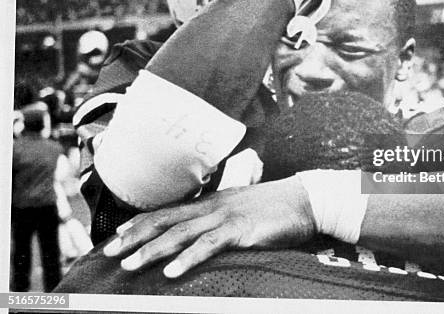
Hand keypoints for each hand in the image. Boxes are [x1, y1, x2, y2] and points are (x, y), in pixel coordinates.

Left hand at [102, 176, 315, 277]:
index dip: (143, 221)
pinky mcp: (241, 229)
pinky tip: (172, 271)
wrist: (307, 199)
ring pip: (181, 232)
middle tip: (111, 251)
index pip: (170, 210)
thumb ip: (223, 220)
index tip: (120, 232)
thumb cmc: (277, 208)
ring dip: (152, 249)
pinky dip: (188, 258)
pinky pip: (209, 245)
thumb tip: (208, 234)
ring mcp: (226, 216)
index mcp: (213, 202)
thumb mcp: (244, 211)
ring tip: (129, 264)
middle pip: (166, 219)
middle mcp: (214, 206)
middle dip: (136, 235)